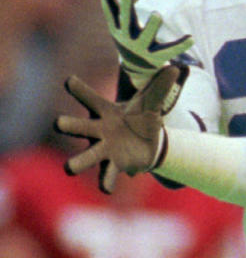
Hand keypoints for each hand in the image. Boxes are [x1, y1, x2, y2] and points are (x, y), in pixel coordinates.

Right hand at [55, 65, 186, 192]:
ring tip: (69, 168)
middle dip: (69, 125)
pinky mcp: (113, 165)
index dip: (79, 90)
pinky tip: (107, 190)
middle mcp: (99, 130)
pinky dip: (106, 183)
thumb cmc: (142, 118)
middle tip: (58, 122)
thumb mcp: (152, 103)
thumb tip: (175, 68)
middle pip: (78, 127)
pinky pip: (106, 176)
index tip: (70, 81)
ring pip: (86, 156)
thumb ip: (160, 87)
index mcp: (105, 112)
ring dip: (77, 162)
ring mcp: (104, 149)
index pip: (90, 98)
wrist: (148, 142)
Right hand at [95, 0, 193, 85]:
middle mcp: (128, 36)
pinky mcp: (157, 56)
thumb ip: (109, 0)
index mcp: (117, 27)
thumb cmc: (127, 35)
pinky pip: (170, 50)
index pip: (110, 8)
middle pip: (126, 19)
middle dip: (126, 5)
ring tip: (158, 14)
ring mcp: (142, 47)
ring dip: (151, 26)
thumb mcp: (117, 21)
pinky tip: (191, 38)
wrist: (136, 66)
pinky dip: (181, 45)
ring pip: (147, 36)